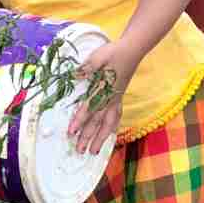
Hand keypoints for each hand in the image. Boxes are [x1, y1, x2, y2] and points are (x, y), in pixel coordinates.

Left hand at [68, 40, 140, 154]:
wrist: (132, 50)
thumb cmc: (113, 53)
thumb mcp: (97, 57)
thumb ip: (87, 68)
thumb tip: (75, 76)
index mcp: (103, 90)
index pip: (89, 108)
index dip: (79, 121)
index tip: (71, 133)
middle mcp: (110, 99)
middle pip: (97, 122)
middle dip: (88, 137)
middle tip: (79, 151)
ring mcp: (115, 100)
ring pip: (108, 124)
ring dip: (100, 138)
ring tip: (93, 152)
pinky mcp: (118, 98)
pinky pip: (116, 117)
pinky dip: (111, 129)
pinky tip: (109, 136)